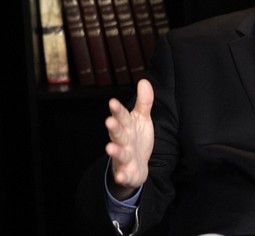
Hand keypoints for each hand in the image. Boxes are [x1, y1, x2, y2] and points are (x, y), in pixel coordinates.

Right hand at [105, 79, 154, 199]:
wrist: (135, 166)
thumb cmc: (137, 138)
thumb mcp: (142, 119)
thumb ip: (144, 102)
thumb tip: (144, 80)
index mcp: (127, 127)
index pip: (122, 117)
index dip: (117, 110)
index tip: (113, 102)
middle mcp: (123, 141)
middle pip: (118, 134)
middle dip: (114, 128)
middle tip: (109, 121)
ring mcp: (124, 157)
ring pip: (119, 153)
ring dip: (114, 151)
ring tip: (109, 147)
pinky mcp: (128, 172)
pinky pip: (125, 175)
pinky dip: (122, 176)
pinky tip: (121, 176)